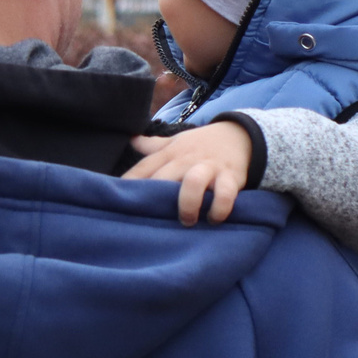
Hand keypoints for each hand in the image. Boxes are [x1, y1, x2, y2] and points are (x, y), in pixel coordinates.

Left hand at [125, 121, 253, 225]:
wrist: (240, 136)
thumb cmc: (201, 145)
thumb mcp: (176, 142)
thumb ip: (153, 146)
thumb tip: (129, 140)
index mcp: (171, 153)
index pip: (144, 167)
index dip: (130, 182)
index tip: (117, 199)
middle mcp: (186, 160)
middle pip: (164, 176)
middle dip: (156, 196)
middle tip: (153, 218)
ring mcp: (208, 167)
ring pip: (193, 182)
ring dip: (187, 204)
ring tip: (187, 221)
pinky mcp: (231, 176)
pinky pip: (225, 194)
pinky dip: (220, 209)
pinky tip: (214, 219)